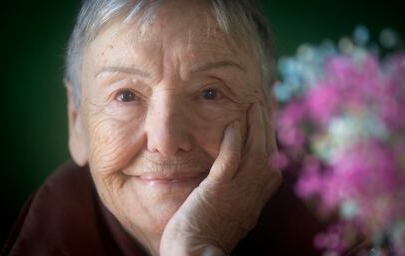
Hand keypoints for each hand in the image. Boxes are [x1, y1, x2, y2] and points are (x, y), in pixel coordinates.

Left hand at [160, 102, 281, 254]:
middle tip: (264, 103)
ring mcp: (238, 191)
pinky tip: (233, 124)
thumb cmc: (207, 232)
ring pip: (255, 151)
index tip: (268, 120)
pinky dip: (234, 140)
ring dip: (255, 126)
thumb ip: (238, 189)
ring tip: (253, 105)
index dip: (270, 138)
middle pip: (268, 152)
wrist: (194, 252)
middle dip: (267, 125)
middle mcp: (254, 193)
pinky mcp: (218, 190)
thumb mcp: (232, 210)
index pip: (271, 161)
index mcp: (257, 197)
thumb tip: (235, 168)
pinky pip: (231, 159)